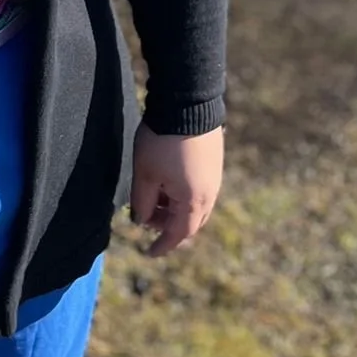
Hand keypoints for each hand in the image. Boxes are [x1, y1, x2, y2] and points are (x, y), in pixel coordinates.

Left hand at [129, 121, 223, 256]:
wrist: (187, 103)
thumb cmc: (162, 141)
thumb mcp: (144, 174)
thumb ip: (142, 202)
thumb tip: (141, 220)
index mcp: (194, 202)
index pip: (178, 234)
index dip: (162, 245)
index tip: (149, 253)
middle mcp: (210, 193)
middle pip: (190, 222)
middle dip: (167, 225)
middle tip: (146, 220)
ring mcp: (215, 176)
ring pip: (195, 204)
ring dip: (174, 208)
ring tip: (153, 196)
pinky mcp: (214, 161)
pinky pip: (200, 188)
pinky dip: (182, 193)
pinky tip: (166, 180)